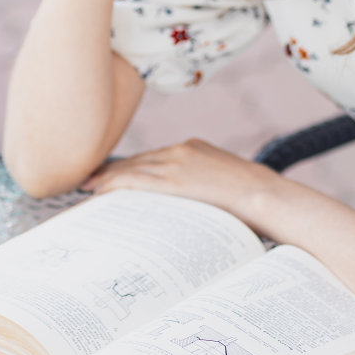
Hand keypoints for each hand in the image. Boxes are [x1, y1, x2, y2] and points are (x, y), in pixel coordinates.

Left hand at [83, 138, 284, 227]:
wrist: (267, 196)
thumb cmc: (254, 199)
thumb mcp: (226, 185)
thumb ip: (205, 187)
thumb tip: (194, 207)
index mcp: (194, 148)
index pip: (153, 157)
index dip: (131, 167)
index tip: (114, 175)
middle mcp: (181, 149)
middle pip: (138, 160)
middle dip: (113, 171)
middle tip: (89, 180)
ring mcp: (177, 162)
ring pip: (131, 168)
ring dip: (106, 178)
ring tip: (87, 187)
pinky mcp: (174, 179)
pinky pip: (134, 179)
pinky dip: (113, 183)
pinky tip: (98, 191)